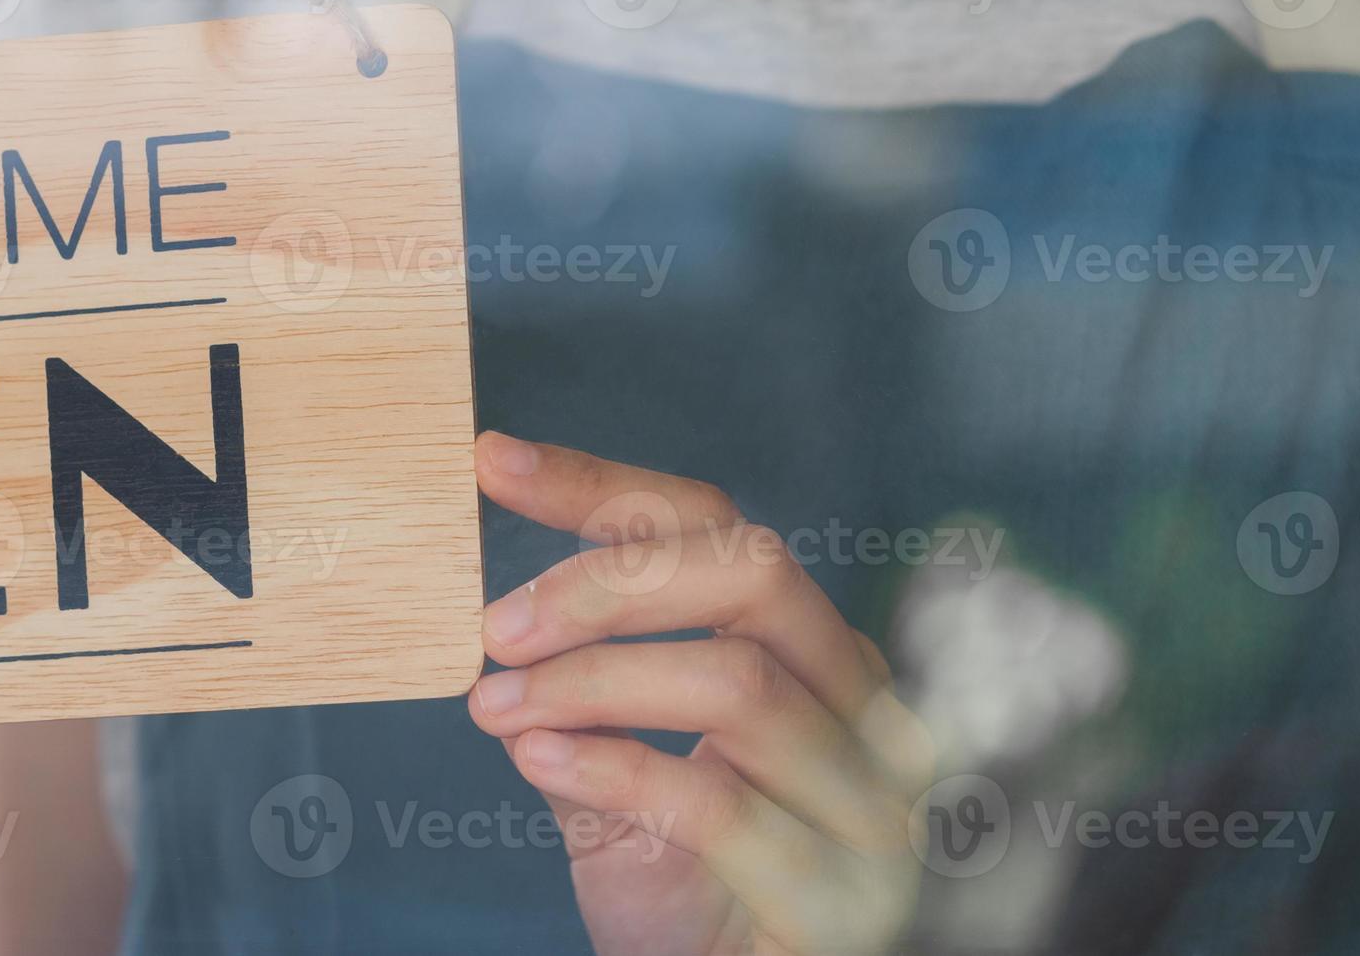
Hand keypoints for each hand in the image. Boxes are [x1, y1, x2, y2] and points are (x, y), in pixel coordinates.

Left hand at [466, 434, 936, 955]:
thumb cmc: (683, 898)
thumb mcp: (609, 783)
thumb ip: (573, 704)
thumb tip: (494, 623)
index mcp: (812, 659)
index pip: (719, 529)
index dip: (602, 487)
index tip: (491, 461)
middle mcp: (863, 711)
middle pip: (753, 574)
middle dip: (606, 584)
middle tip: (495, 628)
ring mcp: (867, 799)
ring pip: (735, 682)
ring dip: (588, 684)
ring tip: (494, 707)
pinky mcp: (840, 891)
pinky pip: (721, 802)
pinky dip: (613, 767)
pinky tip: (537, 759)